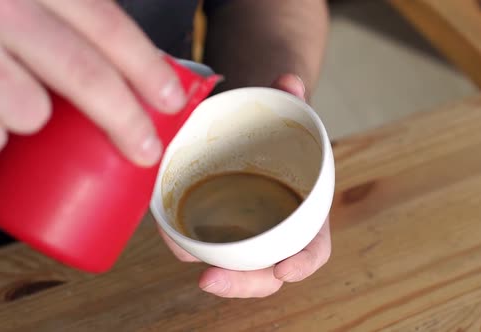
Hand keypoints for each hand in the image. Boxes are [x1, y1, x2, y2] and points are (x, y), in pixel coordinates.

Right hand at [0, 0, 186, 165]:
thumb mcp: (31, 2)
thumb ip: (66, 21)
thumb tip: (123, 69)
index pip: (106, 23)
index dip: (146, 65)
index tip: (171, 99)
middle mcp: (9, 8)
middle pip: (83, 72)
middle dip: (123, 119)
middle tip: (146, 149)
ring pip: (33, 111)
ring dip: (36, 122)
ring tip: (23, 118)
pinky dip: (0, 137)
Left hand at [158, 74, 331, 297]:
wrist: (258, 141)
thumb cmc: (280, 136)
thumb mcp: (290, 117)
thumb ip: (294, 99)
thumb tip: (289, 80)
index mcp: (305, 215)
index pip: (313, 248)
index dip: (303, 262)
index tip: (286, 269)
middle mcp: (275, 234)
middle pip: (264, 273)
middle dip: (241, 283)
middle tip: (210, 279)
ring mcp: (244, 236)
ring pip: (231, 266)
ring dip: (206, 268)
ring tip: (178, 247)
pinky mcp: (216, 229)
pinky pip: (203, 245)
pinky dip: (185, 242)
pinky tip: (167, 228)